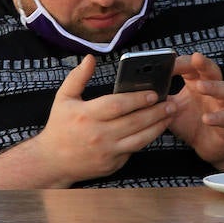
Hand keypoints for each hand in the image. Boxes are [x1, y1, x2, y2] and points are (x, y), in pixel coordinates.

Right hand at [29, 56, 175, 183]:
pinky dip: (146, 139)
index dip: (137, 99)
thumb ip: (78, 77)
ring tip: (169, 115)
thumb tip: (90, 58)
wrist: (53, 161)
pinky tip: (156, 129)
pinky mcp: (112, 164)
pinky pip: (133, 150)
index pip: (117, 105)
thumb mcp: (63, 98)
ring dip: (157, 127)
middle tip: (170, 103)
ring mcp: (106, 152)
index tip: (153, 93)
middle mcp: (98, 134)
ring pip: (139, 139)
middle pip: (133, 122)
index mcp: (86, 115)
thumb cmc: (59, 126)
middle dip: (155, 112)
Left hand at [165, 52, 223, 168]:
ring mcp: (223, 105)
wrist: (205, 147)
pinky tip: (206, 118)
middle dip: (205, 64)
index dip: (182, 62)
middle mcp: (213, 91)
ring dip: (213, 87)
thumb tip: (139, 89)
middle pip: (213, 71)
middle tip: (196, 58)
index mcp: (197, 83)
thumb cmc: (189, 123)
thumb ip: (160, 98)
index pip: (192, 67)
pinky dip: (217, 117)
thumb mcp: (170, 109)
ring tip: (200, 87)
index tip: (169, 62)